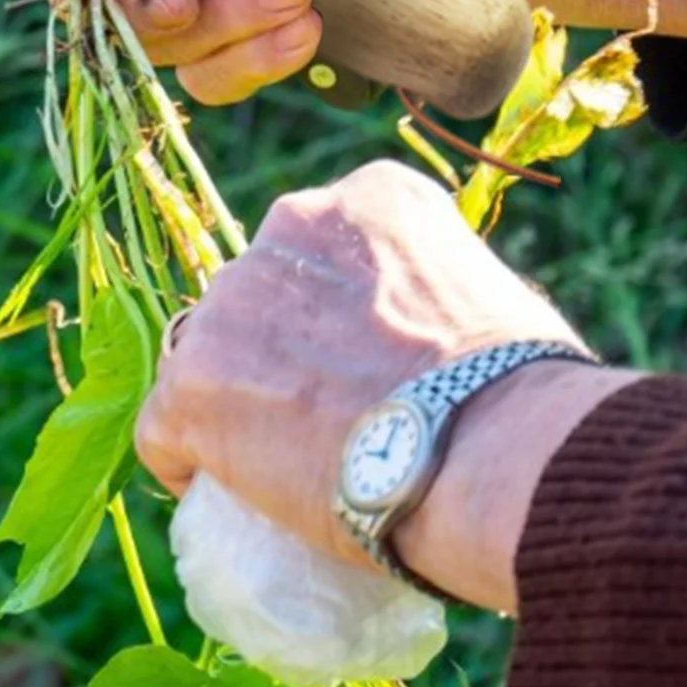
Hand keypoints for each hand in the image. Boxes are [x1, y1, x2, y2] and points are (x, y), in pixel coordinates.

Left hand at [137, 160, 638, 610]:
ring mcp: (232, 305)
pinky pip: (162, 427)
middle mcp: (289, 226)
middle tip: (324, 417)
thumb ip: (440, 297)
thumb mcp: (492, 299)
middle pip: (258, 296)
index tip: (352, 363)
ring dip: (231, 401)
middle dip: (276, 349)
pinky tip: (216, 488)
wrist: (493, 452)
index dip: (325, 314)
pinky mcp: (192, 385)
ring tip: (282, 463)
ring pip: (209, 355)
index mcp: (368, 199)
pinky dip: (185, 460)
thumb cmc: (524, 396)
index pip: (319, 252)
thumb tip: (436, 345)